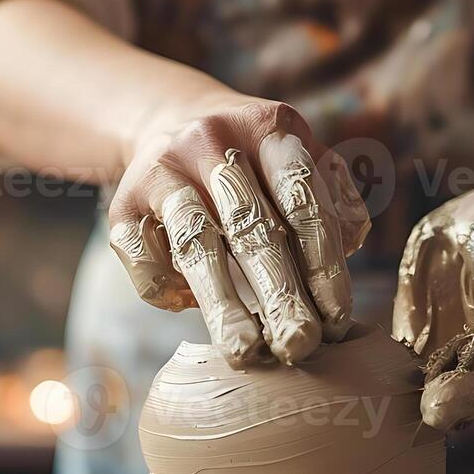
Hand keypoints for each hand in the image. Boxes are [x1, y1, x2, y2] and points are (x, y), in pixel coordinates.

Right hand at [106, 96, 369, 365]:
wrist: (168, 122)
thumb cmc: (253, 162)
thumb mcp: (297, 160)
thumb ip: (332, 197)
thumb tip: (351, 243)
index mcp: (268, 127)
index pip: (301, 200)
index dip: (322, 262)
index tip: (337, 319)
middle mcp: (211, 140)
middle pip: (250, 226)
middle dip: (279, 293)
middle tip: (300, 345)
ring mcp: (161, 170)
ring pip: (195, 244)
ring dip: (223, 304)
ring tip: (246, 352)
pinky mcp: (121, 203)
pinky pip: (145, 256)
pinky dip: (168, 288)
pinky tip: (190, 307)